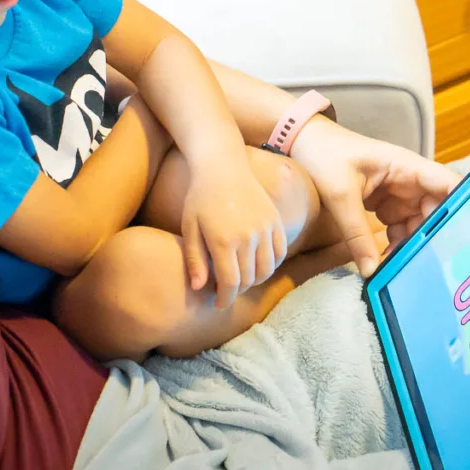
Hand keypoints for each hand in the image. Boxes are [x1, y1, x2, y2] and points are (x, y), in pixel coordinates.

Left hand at [181, 160, 287, 308]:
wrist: (223, 166)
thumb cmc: (200, 197)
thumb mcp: (190, 228)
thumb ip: (195, 259)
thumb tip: (199, 289)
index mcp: (223, 241)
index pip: (230, 283)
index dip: (224, 299)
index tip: (218, 304)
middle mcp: (248, 237)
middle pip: (248, 279)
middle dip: (237, 290)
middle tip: (227, 290)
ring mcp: (265, 228)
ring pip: (267, 269)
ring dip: (255, 280)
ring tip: (242, 279)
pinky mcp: (275, 220)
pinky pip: (280, 253)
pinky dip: (271, 265)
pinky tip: (258, 265)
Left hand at [291, 118, 459, 277]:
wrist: (303, 143)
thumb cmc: (324, 154)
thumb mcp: (340, 195)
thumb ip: (357, 234)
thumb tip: (372, 270)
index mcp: (406, 166)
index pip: (447, 185)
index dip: (465, 207)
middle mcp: (409, 180)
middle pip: (436, 211)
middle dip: (434, 237)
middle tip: (428, 265)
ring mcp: (399, 193)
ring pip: (419, 224)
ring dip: (414, 243)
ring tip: (403, 267)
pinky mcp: (386, 203)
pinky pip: (401, 227)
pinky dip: (398, 243)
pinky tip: (388, 259)